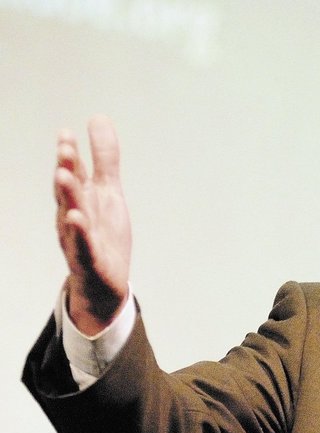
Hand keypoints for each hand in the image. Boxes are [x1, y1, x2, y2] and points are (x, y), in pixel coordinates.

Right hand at [54, 115, 130, 334]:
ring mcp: (79, 239)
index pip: (73, 173)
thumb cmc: (102, 232)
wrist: (102, 281)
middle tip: (64, 148)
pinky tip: (77, 219)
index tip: (67, 134)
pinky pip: (83, 246)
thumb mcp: (108, 190)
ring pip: (71, 215)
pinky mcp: (90, 261)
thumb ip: (104, 157)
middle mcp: (74, 215)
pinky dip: (80, 233)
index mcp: (80, 198)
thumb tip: (98, 118)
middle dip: (65, 169)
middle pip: (68, 191)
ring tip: (64, 176)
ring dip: (68, 196)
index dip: (70, 155)